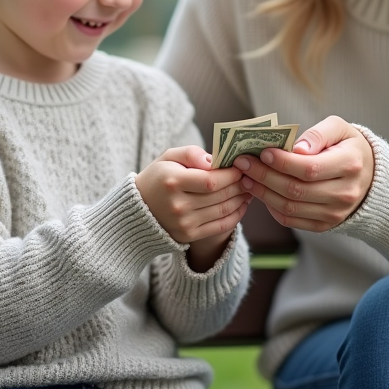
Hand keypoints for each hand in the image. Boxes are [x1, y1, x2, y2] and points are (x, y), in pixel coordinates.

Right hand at [136, 146, 250, 269]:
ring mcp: (184, 223)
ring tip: (248, 189)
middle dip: (239, 185)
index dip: (230, 175)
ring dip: (241, 199)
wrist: (139, 209)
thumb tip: (214, 160)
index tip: (240, 168)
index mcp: (173, 182)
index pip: (211, 180)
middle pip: (219, 196)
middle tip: (250, 177)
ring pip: (223, 210)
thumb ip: (191, 153)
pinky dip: (236, 215)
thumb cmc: (159, 177)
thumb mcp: (168, 157)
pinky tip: (242, 205)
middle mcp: (178, 205)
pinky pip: (220, 226)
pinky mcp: (189, 236)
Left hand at [235, 115, 374, 231]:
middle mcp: (345, 193)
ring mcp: (335, 213)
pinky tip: (261, 192)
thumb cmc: (348, 147)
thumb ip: (318, 134)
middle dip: (264, 176)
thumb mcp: (340, 129)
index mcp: (350, 165)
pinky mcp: (325, 225)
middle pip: (296, 190)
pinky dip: (272, 208)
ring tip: (246, 177)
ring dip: (263, 193)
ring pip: (290, 207)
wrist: (369, 177)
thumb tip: (296, 149)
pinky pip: (292, 220)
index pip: (309, 168)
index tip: (262, 152)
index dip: (282, 162)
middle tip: (243, 163)